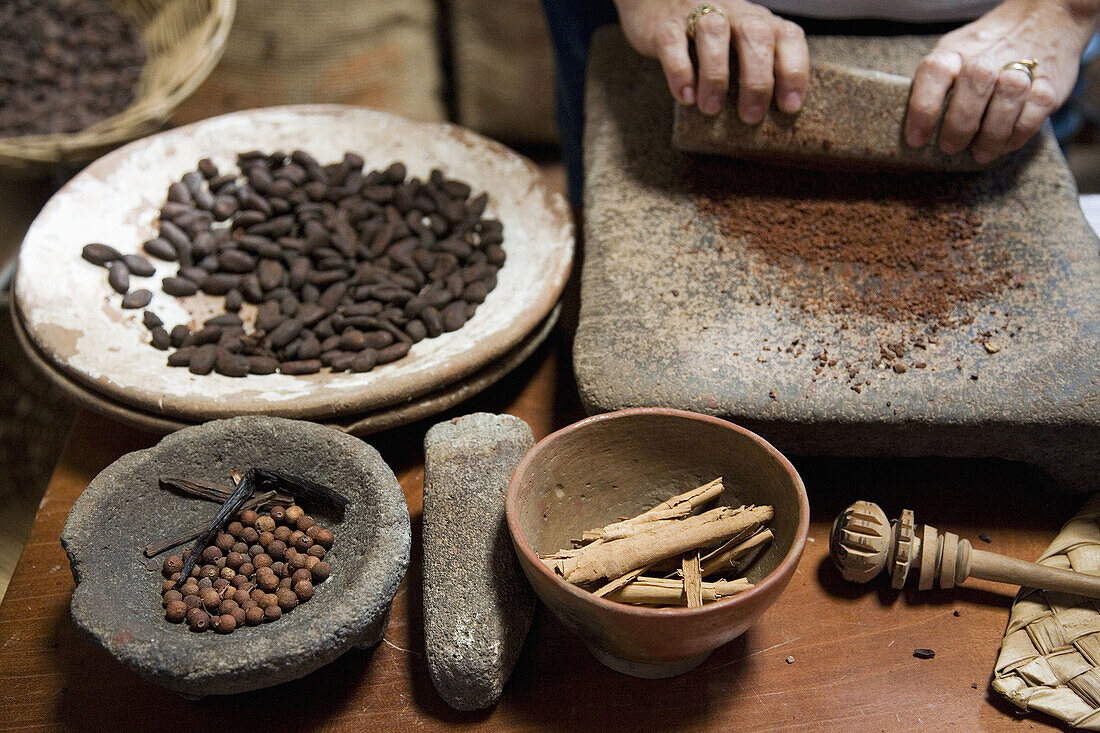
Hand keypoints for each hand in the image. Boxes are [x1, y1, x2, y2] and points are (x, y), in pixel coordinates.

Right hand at [614, 0, 808, 121]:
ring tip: (711, 109)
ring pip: (714, 34)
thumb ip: (756, 69)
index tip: (789, 106)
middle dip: (757, 79)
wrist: (658, 3)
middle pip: (755, 35)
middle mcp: (734, 13)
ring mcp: (698, 15)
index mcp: (759, 21)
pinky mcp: (665, 25)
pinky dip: (680, 72)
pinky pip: (673, 42)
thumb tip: (768, 117)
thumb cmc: (708, 38)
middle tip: (750, 116)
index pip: (788, 36)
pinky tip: (685, 96)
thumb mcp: (739, 46)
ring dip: (715, 75)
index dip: (793, 71)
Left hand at [905, 0, 1099, 163]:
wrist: (1043, 19)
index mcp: (955, 52)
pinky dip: (1019, 133)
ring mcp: (1021, 68)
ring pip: (1007, 99)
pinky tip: (1006, 144)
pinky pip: (1034, 112)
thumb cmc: (984, 50)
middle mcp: (988, 57)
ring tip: (981, 153)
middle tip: (951, 147)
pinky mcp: (1048, 84)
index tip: (917, 139)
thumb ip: (936, 84)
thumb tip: (913, 132)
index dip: (922, 108)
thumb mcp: (953, 54)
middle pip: (972, 87)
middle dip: (960, 125)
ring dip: (992, 134)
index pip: (934, 73)